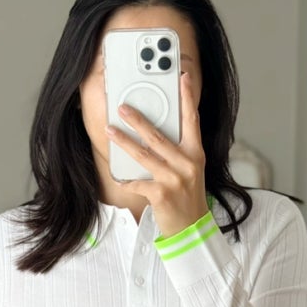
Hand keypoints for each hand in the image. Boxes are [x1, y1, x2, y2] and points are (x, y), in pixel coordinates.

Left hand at [105, 72, 208, 237]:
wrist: (191, 228)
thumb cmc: (187, 196)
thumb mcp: (190, 170)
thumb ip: (178, 152)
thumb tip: (154, 134)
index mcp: (195, 154)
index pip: (192, 121)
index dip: (187, 98)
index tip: (182, 78)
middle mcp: (187, 163)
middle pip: (158, 136)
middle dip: (138, 120)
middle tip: (123, 107)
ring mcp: (174, 179)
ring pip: (144, 155)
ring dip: (124, 142)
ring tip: (110, 130)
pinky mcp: (161, 194)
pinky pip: (138, 182)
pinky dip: (128, 180)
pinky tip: (120, 177)